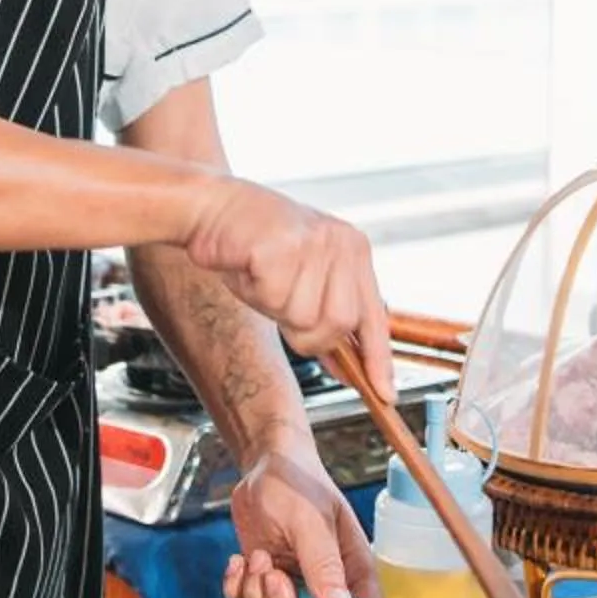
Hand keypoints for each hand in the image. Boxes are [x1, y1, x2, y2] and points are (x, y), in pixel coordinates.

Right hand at [184, 179, 393, 399]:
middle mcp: (341, 243)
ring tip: (261, 276)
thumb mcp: (301, 279)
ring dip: (274, 307)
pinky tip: (248, 266)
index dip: (378, 358)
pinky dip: (253, 291)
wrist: (212, 206)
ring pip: (303, 316)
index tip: (384, 391)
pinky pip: (273, 297)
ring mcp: (315, 242)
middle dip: (307, 333)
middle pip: (339, 323)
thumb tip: (347, 366)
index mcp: (353, 250)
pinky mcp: (284, 245)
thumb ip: (325, 314)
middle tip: (279, 304)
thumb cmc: (253, 245)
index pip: (373, 315)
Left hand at [224, 446, 381, 597]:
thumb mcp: (311, 521)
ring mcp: (295, 588)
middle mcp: (327, 586)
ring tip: (259, 557)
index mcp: (353, 572)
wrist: (264, 468)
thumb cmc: (297, 484)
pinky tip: (241, 561)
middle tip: (273, 574)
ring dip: (257, 596)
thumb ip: (323, 564)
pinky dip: (237, 589)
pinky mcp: (266, 584)